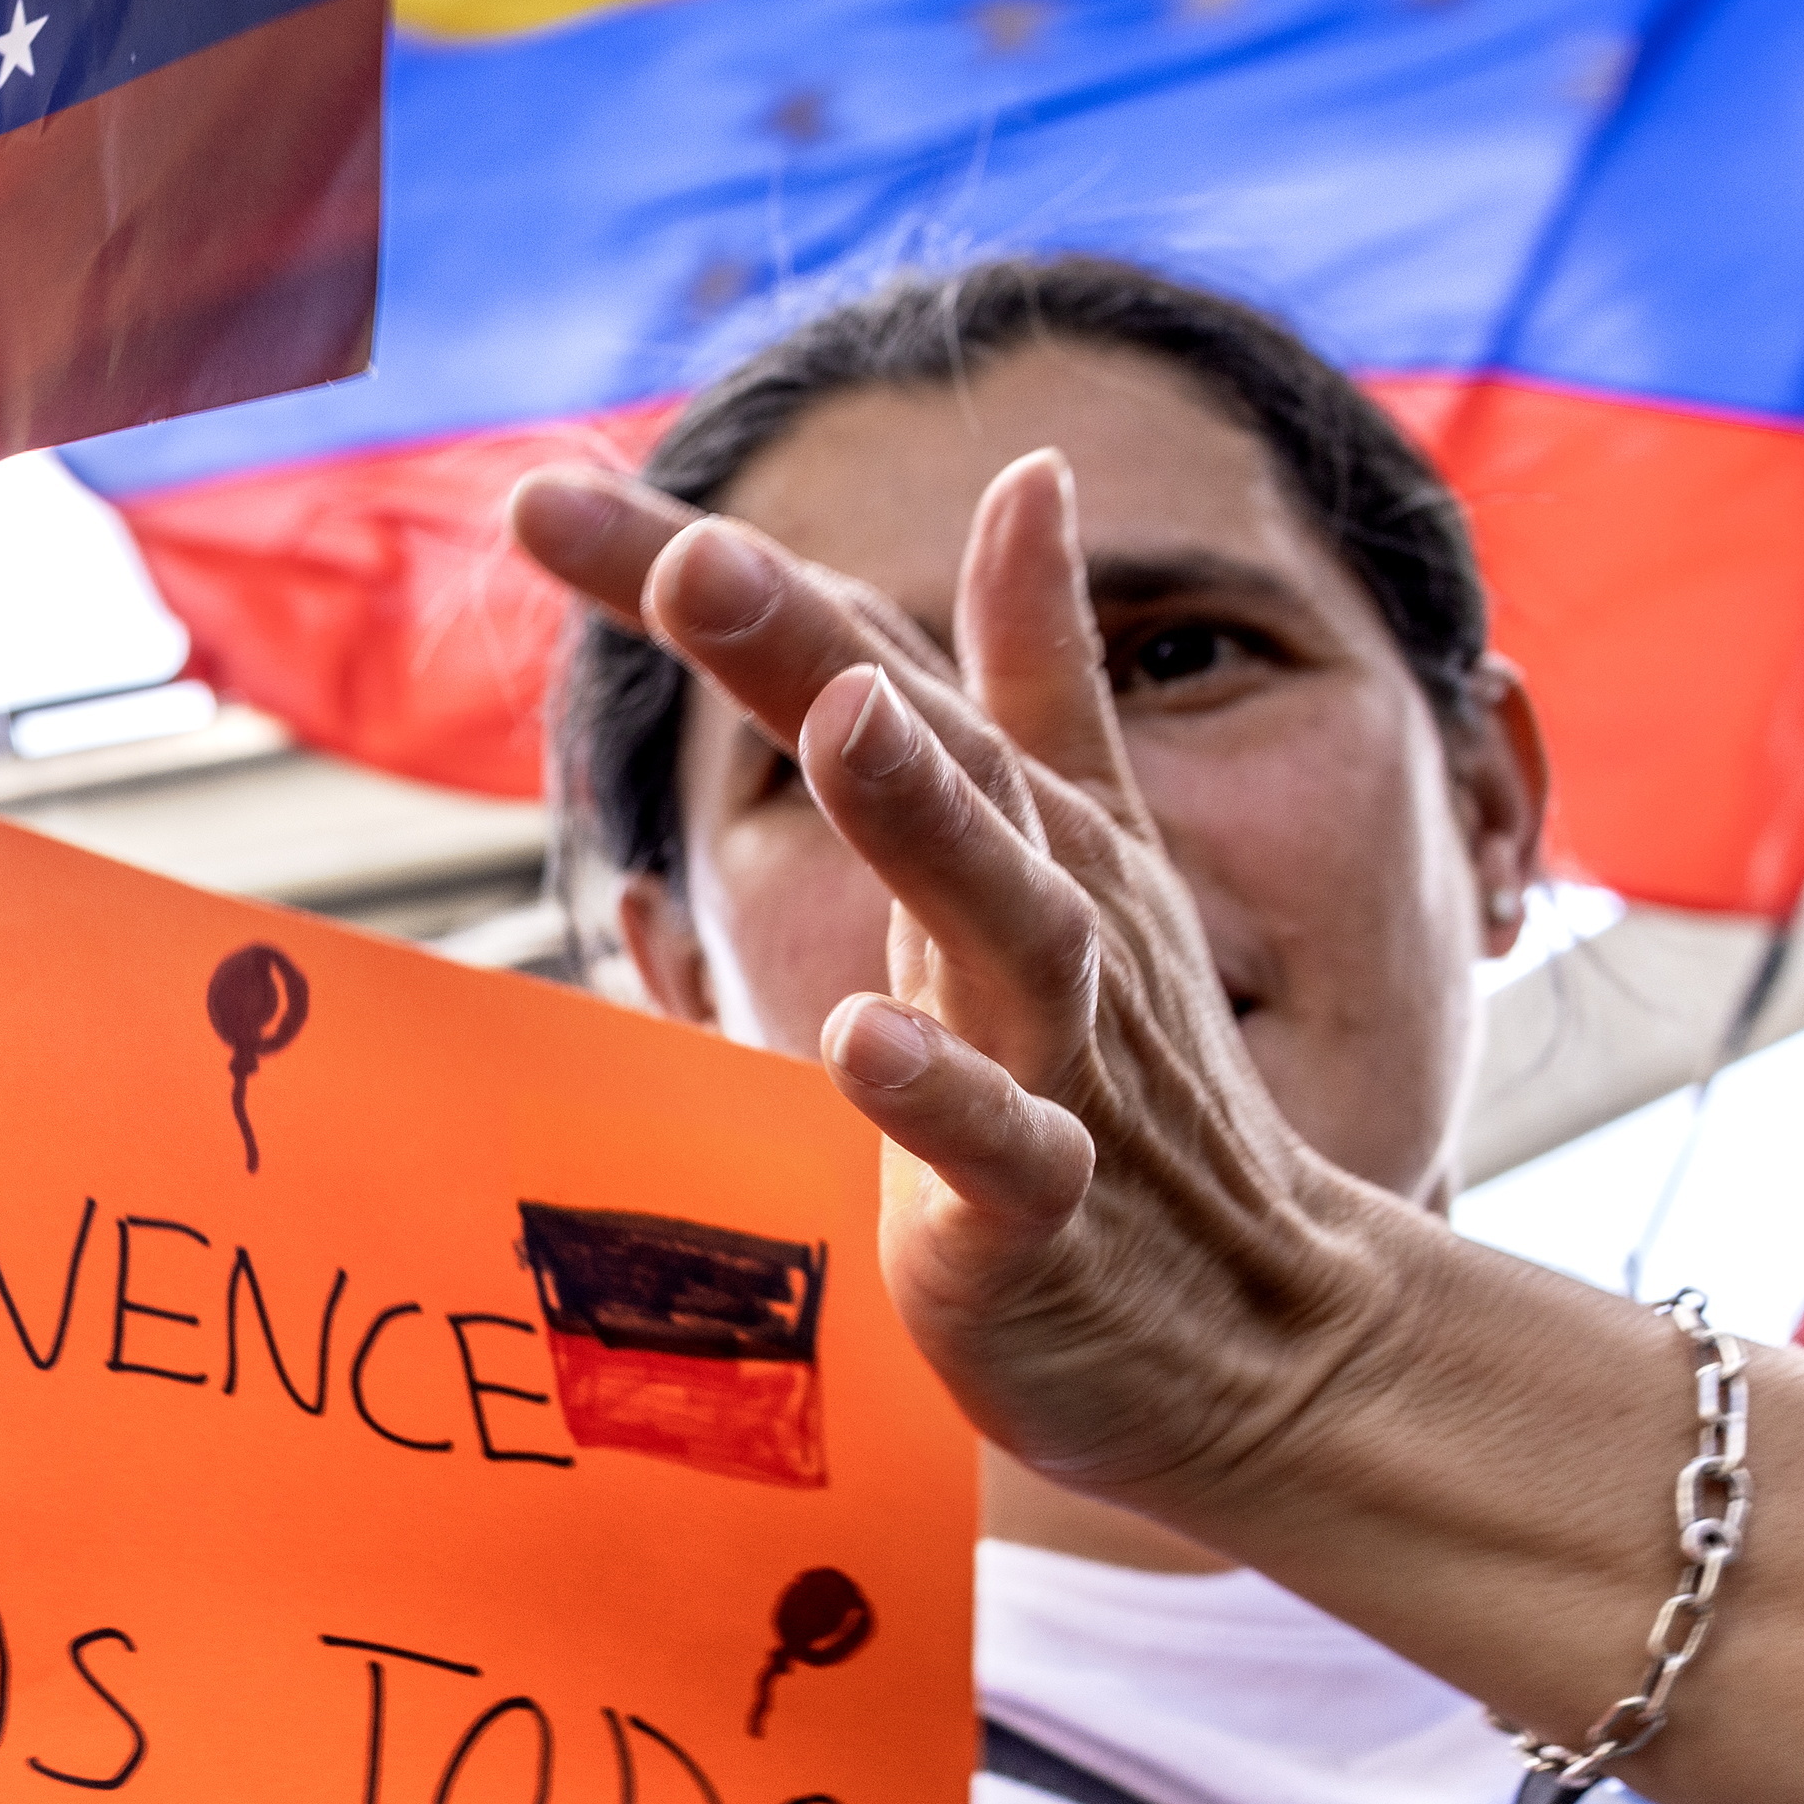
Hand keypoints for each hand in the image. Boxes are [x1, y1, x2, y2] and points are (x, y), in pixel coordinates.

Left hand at [508, 454, 1408, 1521]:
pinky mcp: (1045, 1210)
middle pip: (917, 747)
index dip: (697, 578)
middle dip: (804, 645)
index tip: (542, 492)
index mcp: (1012, 820)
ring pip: (1001, 918)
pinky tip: (856, 1037)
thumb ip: (1035, 668)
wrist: (1261, 1333)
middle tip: (695, 553)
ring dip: (921, 815)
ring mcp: (1054, 1057)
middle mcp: (1038, 908)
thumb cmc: (1134, 1078)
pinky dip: (935, 1096)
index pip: (843, 660)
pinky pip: (1000, 1147)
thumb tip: (1030, 470)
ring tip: (840, 716)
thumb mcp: (1081, 848)